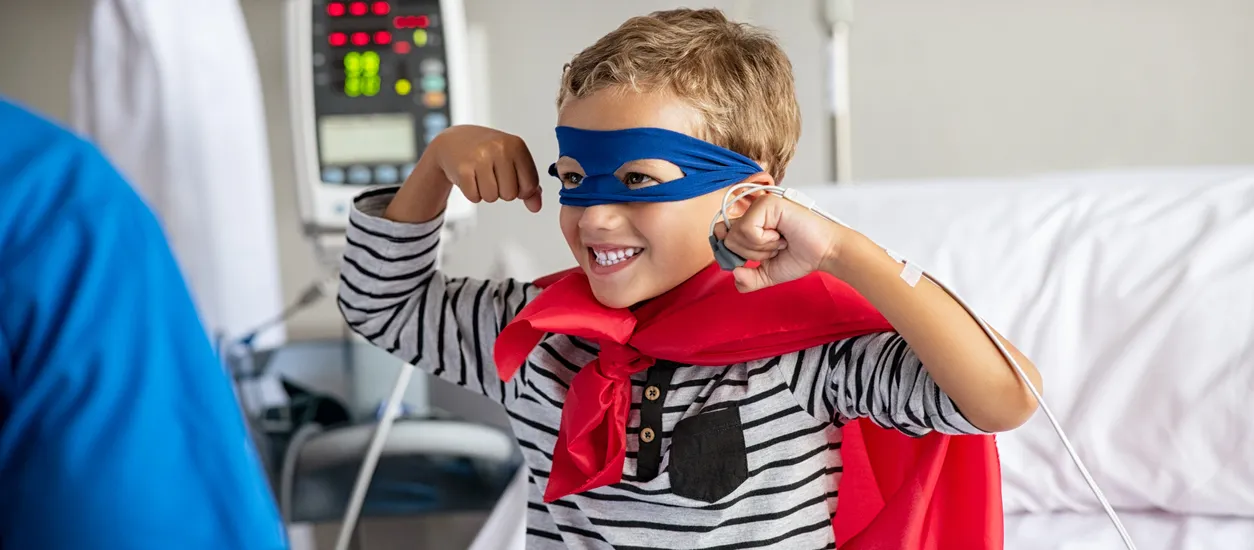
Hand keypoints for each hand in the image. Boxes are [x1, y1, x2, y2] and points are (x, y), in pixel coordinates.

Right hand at [425, 125, 542, 211]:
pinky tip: (471, 178)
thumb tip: (536, 207)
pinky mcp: (463, 169)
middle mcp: (500, 149)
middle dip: (502, 191)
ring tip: (481, 176)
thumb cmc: (488, 152)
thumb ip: (529, 185)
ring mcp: (480, 158)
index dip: (521, 190)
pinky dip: (473, 193)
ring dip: (486, 193)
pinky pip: (475, 197)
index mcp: (517, 145)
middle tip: (492, 175)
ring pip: (492, 197)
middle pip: (510, 194)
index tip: (512, 179)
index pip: (530, 185)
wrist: (455, 141)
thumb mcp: (513, 161)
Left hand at [714, 193, 846, 291]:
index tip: (751, 259)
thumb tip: (734, 273)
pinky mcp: (767, 203)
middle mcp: (751, 211)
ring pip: (736, 235)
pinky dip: (765, 240)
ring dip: (761, 248)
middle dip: (750, 254)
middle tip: (773, 249)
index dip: (731, 253)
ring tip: (780, 241)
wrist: (824, 253)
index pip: (720, 235)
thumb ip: (748, 280)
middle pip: (726, 239)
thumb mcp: (768, 273)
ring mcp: (759, 205)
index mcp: (749, 223)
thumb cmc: (801, 257)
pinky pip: (748, 229)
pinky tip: (781, 235)